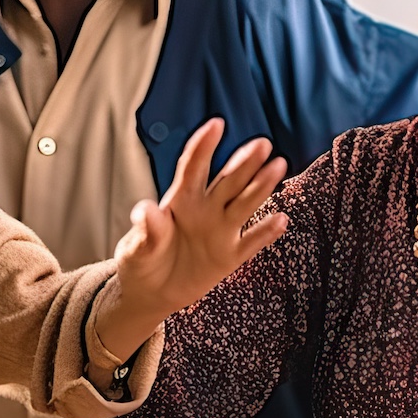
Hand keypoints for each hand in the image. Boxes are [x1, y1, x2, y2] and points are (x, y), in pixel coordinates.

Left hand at [95, 120, 288, 376]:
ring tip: (278, 166)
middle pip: (227, 181)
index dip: (204, 146)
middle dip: (243, 162)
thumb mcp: (135, 248)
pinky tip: (282, 219)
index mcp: (180, 201)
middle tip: (261, 144)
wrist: (150, 293)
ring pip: (244, 204)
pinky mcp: (229, 256)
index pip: (194, 167)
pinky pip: (251, 242)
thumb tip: (147, 209)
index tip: (216, 125)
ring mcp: (220, 231)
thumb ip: (146, 230)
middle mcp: (205, 210)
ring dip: (261, 186)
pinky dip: (266, 233)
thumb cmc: (140, 262)